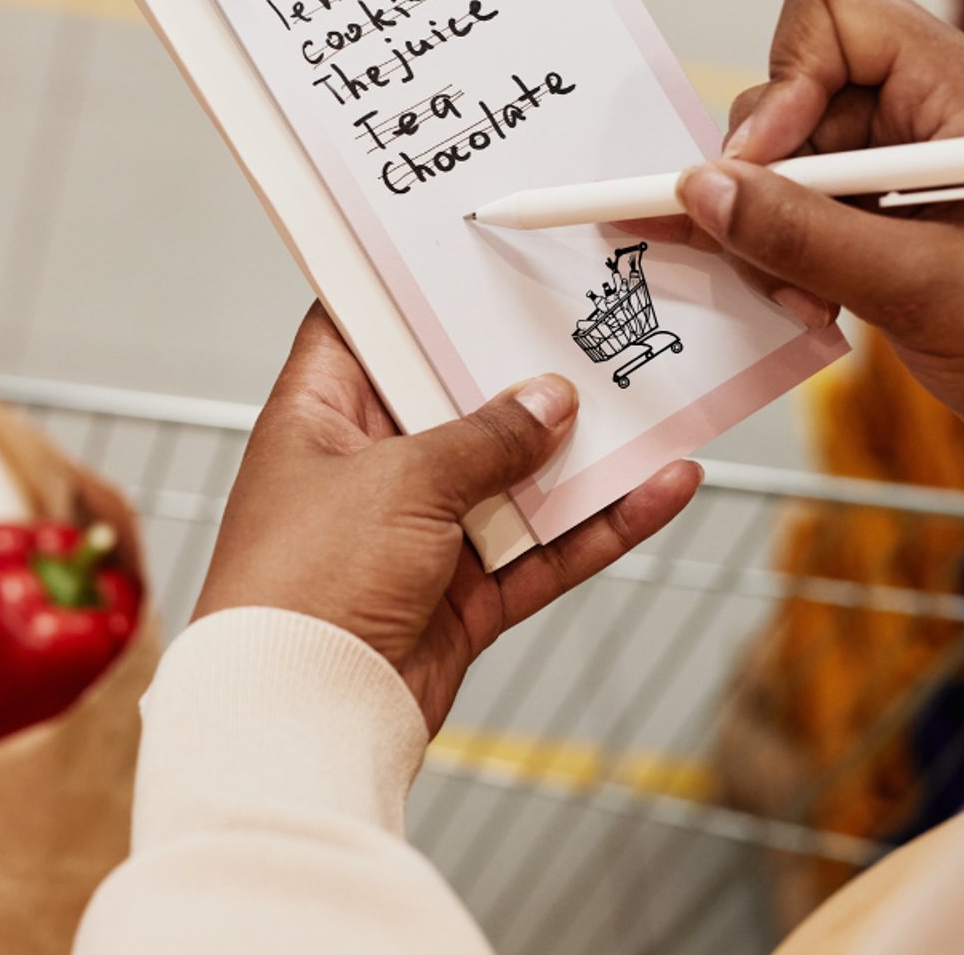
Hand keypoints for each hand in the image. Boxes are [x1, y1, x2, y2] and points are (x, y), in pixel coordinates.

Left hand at [193, 306, 699, 732]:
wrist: (300, 713)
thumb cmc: (308, 580)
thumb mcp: (398, 479)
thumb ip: (483, 437)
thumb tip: (548, 399)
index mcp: (319, 416)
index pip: (361, 328)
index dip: (411, 288)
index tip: (476, 250)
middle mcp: (367, 467)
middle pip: (456, 400)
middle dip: (525, 368)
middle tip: (597, 314)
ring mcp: (418, 534)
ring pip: (514, 477)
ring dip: (582, 448)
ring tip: (655, 392)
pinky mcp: (461, 598)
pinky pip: (543, 550)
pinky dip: (601, 525)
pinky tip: (664, 489)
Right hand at [636, 0, 963, 517]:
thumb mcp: (921, 285)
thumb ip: (800, 234)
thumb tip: (700, 190)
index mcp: (956, 89)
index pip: (829, 14)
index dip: (783, 82)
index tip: (761, 169)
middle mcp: (925, 112)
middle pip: (789, 94)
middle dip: (762, 178)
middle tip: (772, 253)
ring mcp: (903, 169)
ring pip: (782, 164)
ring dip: (769, 233)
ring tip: (806, 298)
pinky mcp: (886, 222)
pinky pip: (798, 214)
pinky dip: (784, 259)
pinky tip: (811, 307)